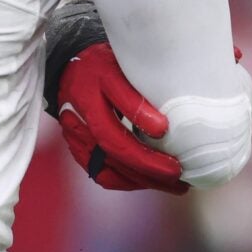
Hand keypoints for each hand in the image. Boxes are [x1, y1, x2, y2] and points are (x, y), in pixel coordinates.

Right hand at [53, 42, 187, 193]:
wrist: (73, 72)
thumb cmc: (105, 68)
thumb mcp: (121, 68)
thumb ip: (137, 95)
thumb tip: (162, 129)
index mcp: (90, 91)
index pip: (112, 119)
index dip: (139, 128)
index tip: (164, 133)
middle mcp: (79, 117)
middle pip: (113, 149)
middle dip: (148, 166)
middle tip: (178, 174)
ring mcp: (77, 137)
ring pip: (109, 167)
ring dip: (142, 179)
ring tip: (173, 184)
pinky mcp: (79, 150)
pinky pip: (102, 174)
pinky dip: (127, 182)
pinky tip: (149, 182)